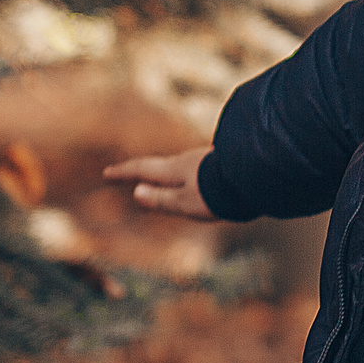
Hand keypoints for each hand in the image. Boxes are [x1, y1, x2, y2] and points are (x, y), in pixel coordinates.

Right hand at [101, 148, 217, 219]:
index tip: (107, 173)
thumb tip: (137, 193)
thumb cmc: (220, 192)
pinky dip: (184, 173)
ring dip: (164, 171)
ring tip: (158, 177)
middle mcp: (188, 161)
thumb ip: (162, 199)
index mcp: (175, 170)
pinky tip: (195, 178)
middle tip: (127, 173)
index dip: (124, 173)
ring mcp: (204, 160)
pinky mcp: (220, 164)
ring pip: (178, 166)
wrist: (257, 174)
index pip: (143, 170)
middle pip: (159, 165)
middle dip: (141, 170)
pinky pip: (195, 169)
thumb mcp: (186, 202)